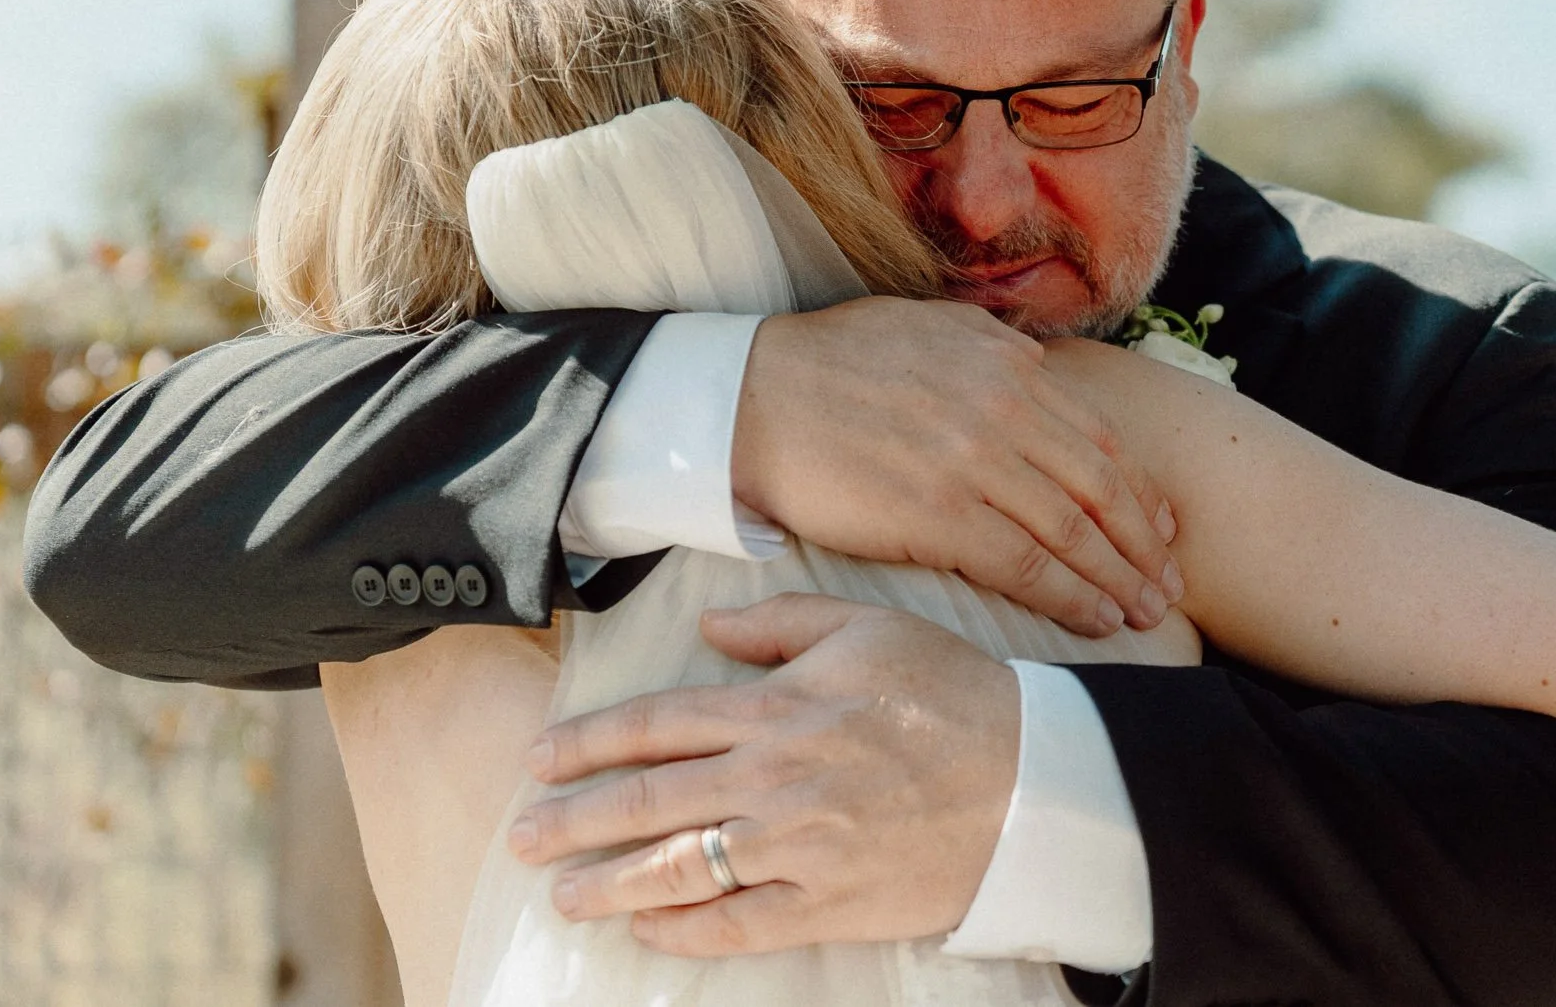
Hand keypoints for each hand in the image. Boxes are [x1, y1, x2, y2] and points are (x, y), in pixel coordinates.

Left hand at [513, 595, 1018, 953]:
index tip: (538, 760)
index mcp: (777, 707)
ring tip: (564, 895)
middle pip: (648, 803)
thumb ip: (782, 622)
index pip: (657, 725)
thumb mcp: (868, 627)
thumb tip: (710, 625)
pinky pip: (737, 925)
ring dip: (610, 884)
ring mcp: (798, 847)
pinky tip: (648, 932)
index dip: (588, 743)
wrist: (1033, 780)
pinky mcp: (829, 903)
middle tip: (521, 837)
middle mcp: (774, 778)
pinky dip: (684, 932)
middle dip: (573, 821)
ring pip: (678, 870)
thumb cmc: (953, 694)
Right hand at [733, 297, 1179, 636]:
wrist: (752, 398)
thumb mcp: (928, 327)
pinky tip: (1093, 619)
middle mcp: (1003, 405)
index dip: (1141, 491)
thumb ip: (992, 349)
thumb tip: (1037, 368)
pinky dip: (1068, 595)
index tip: (1164, 529)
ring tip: (1143, 614)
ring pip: (1073, 530)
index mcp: (1006, 363)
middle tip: (1169, 586)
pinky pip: (1025, 563)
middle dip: (1145, 544)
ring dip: (1118, 578)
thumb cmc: (831, 364)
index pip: (1100, 436)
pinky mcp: (938, 512)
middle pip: (1102, 486)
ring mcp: (974, 459)